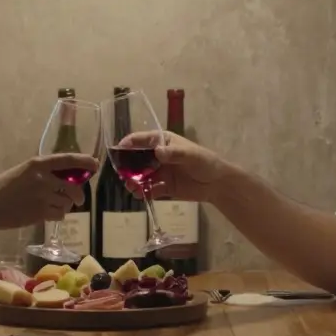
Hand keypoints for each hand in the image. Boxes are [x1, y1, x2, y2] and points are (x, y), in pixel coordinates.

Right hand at [0, 153, 95, 230]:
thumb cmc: (2, 188)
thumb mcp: (21, 172)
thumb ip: (40, 172)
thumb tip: (62, 175)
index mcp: (37, 164)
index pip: (67, 159)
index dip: (84, 161)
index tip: (95, 164)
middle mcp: (43, 178)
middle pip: (73, 186)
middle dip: (78, 194)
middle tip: (77, 199)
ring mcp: (43, 196)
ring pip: (67, 202)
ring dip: (65, 206)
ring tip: (53, 206)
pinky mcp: (41, 213)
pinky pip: (60, 214)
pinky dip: (58, 215)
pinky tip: (48, 214)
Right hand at [118, 131, 234, 203]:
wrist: (217, 184)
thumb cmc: (205, 162)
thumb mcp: (191, 155)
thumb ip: (174, 154)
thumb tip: (158, 152)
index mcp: (163, 142)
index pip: (141, 140)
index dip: (128, 144)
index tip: (118, 151)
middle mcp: (158, 156)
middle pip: (136, 160)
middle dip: (128, 167)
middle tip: (123, 175)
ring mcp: (160, 172)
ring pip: (141, 176)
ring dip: (134, 181)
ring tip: (131, 188)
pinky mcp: (163, 187)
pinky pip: (149, 190)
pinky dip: (143, 193)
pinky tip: (140, 196)